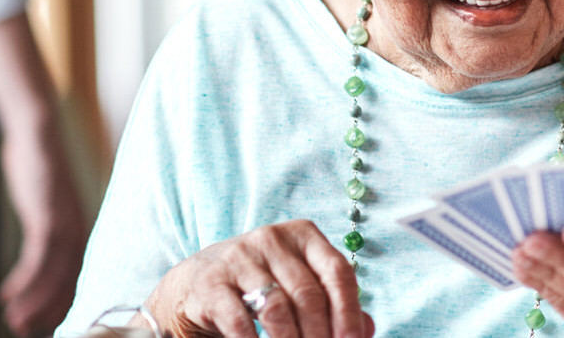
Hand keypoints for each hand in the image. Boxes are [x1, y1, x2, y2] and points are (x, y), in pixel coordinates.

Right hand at [0, 14, 90, 335]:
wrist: (38, 134)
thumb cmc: (39, 169)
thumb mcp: (46, 203)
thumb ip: (47, 227)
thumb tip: (40, 251)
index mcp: (80, 229)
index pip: (76, 274)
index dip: (61, 301)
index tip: (45, 322)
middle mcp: (79, 229)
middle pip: (68, 280)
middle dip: (48, 308)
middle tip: (27, 330)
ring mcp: (66, 223)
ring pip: (54, 274)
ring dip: (34, 300)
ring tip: (15, 321)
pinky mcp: (48, 215)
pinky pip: (39, 256)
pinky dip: (25, 278)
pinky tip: (7, 293)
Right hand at [145, 220, 372, 337]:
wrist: (196, 284)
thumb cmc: (262, 286)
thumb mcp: (300, 287)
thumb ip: (335, 305)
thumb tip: (366, 330)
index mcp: (303, 236)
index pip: (338, 271)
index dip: (349, 311)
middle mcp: (272, 239)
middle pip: (309, 294)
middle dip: (321, 334)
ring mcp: (239, 257)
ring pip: (277, 308)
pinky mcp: (211, 282)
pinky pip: (239, 320)